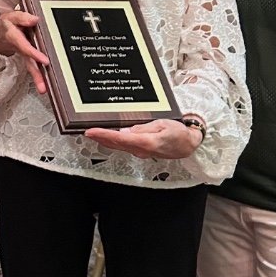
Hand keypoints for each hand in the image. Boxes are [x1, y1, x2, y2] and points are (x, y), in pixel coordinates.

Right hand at [0, 10, 49, 93]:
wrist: (1, 33)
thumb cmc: (8, 24)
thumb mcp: (11, 16)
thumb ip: (22, 17)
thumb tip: (35, 20)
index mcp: (15, 37)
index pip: (25, 47)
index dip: (34, 54)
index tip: (44, 61)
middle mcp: (20, 48)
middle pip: (28, 63)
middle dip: (35, 74)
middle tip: (42, 86)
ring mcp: (24, 54)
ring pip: (31, 67)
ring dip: (37, 79)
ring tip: (43, 89)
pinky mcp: (28, 57)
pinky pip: (33, 67)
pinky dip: (39, 76)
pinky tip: (45, 85)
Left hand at [85, 118, 200, 160]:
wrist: (189, 144)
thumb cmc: (178, 133)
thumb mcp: (163, 125)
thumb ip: (144, 128)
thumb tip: (127, 131)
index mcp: (146, 143)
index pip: (119, 138)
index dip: (104, 135)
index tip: (91, 132)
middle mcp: (141, 150)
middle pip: (115, 144)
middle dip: (99, 138)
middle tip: (86, 132)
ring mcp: (141, 152)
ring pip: (118, 146)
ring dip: (105, 140)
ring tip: (93, 133)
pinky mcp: (142, 150)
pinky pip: (125, 146)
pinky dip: (114, 141)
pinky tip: (109, 137)